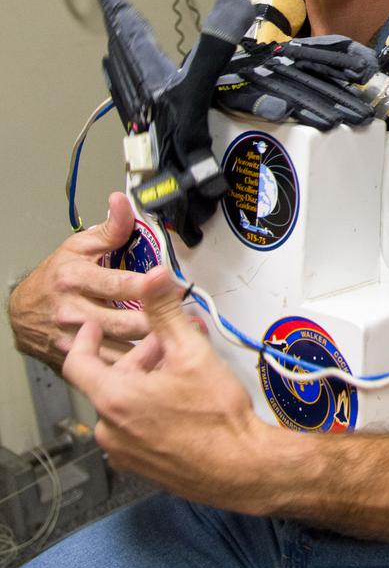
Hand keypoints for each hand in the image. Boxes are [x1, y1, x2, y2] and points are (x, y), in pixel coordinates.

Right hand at [9, 193, 162, 369]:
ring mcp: (74, 338)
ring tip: (178, 338)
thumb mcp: (79, 246)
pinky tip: (156, 357)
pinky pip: (112, 365)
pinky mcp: (76, 359)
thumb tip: (123, 202)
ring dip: (151, 347)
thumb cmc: (56, 276)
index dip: (150, 286)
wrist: (23, 311)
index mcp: (75, 279)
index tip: (174, 285)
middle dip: (158, 321)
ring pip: (120, 349)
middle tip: (184, 316)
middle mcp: (73, 310)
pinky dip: (135, 364)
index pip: (119, 285)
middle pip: (124, 322)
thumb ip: (110, 229)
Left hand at [62, 269, 272, 509]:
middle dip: (139, 357)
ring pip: (123, 404)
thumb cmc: (216, 416)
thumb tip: (154, 274)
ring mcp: (123, 453)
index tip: (94, 325)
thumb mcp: (192, 352)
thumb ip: (166, 311)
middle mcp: (110, 430)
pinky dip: (148, 409)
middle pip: (111, 380)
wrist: (241, 467)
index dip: (84, 338)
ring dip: (145, 382)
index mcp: (114, 399)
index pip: (77, 362)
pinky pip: (133, 428)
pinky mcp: (140, 467)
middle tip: (170, 343)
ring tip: (182, 371)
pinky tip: (181, 402)